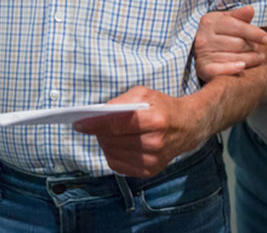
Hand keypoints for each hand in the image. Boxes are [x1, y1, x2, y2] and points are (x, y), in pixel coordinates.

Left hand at [74, 87, 207, 176]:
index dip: (96, 124)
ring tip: (107, 133)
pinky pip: (118, 165)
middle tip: (93, 124)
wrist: (188, 127)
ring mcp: (153, 160)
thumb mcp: (145, 94)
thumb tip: (98, 114)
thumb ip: (121, 101)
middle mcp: (155, 143)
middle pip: (113, 140)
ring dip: (105, 142)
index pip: (118, 124)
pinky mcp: (149, 171)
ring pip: (113, 153)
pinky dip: (113, 153)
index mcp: (156, 120)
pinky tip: (118, 143)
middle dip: (99, 132)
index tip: (79, 123)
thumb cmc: (163, 107)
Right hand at [192, 6, 266, 80]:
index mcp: (210, 21)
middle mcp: (204, 37)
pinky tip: (242, 67)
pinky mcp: (203, 68)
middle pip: (238, 44)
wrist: (202, 50)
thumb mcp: (228, 20)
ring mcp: (202, 53)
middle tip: (258, 50)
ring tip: (257, 58)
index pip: (237, 26)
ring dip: (250, 59)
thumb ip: (240, 16)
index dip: (254, 33)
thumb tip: (250, 9)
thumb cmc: (220, 33)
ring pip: (233, 57)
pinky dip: (232, 69)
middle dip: (252, 47)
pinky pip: (219, 70)